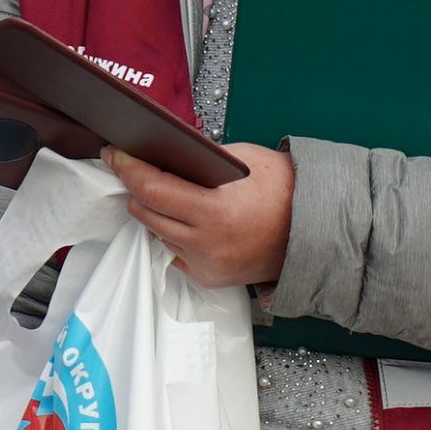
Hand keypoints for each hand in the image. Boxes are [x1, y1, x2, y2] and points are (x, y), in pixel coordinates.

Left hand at [103, 143, 292, 288]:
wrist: (316, 231)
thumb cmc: (284, 190)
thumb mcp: (241, 159)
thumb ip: (199, 157)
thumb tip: (160, 151)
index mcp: (214, 210)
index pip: (151, 188)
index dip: (127, 168)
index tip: (114, 154)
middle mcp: (207, 243)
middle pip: (145, 212)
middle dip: (137, 188)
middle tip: (137, 168)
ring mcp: (206, 264)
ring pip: (156, 233)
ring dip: (154, 212)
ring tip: (166, 193)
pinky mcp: (209, 278)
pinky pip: (173, 253)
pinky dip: (172, 235)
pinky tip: (186, 220)